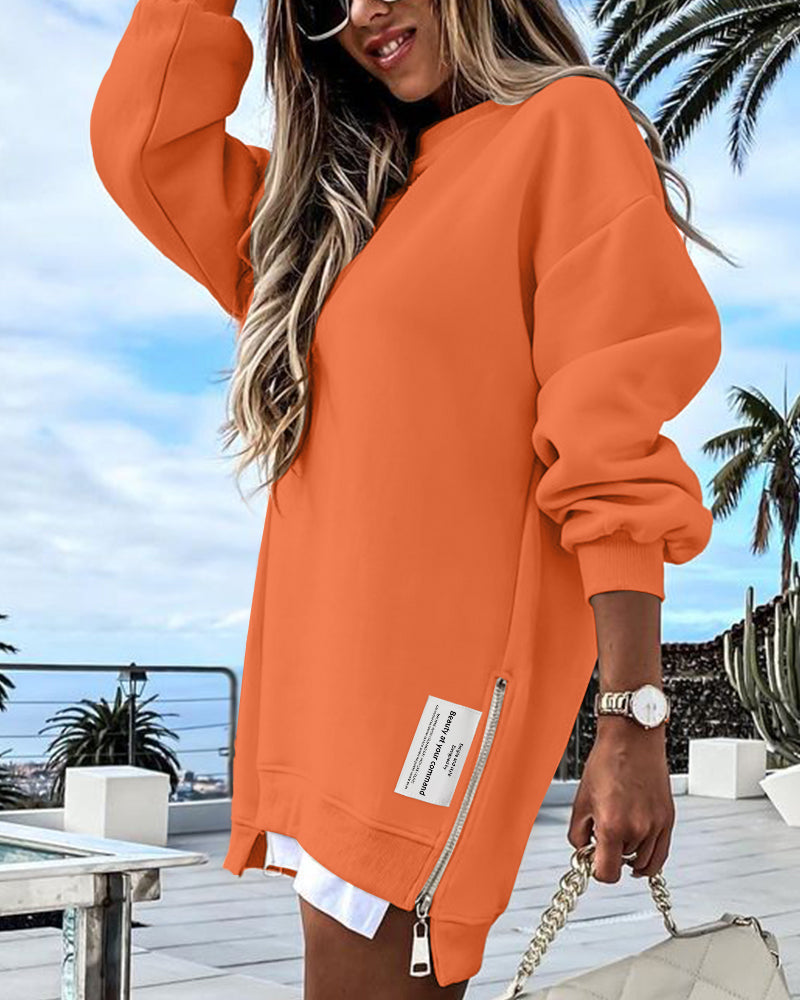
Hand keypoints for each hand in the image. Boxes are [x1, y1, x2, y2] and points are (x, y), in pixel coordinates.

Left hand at [567, 717, 674, 882]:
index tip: (593, 861)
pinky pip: (661, 855)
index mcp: (612, 825)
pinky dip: (649, 860)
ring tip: (620, 833)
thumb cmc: (606, 763)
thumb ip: (578, 834)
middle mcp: (638, 829)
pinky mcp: (668, 820)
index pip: (607, 874)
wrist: (632, 741)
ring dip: (629, 855)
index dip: (597, 871)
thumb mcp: (581, 800)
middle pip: (624, 865)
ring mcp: (656, 826)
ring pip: (643, 862)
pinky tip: (638, 854)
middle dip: (612, 855)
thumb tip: (584, 852)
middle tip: (604, 836)